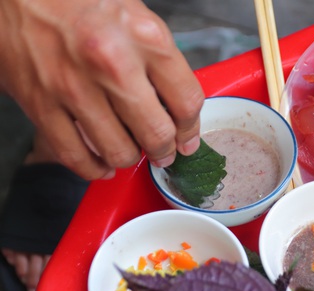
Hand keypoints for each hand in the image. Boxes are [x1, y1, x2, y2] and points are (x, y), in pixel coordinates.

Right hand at [0, 0, 203, 179]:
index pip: (186, 101)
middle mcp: (112, 63)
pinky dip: (93, 168)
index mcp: (145, 37)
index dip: (190, 128)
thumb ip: (161, 60)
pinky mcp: (40, 102)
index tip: (187, 138)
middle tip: (164, 152)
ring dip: (130, 158)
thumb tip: (177, 106)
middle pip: (156, 133)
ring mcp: (73, 86)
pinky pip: (74, 154)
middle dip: (165, 150)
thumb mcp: (138, 16)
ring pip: (119, 151)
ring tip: (132, 151)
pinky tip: (102, 164)